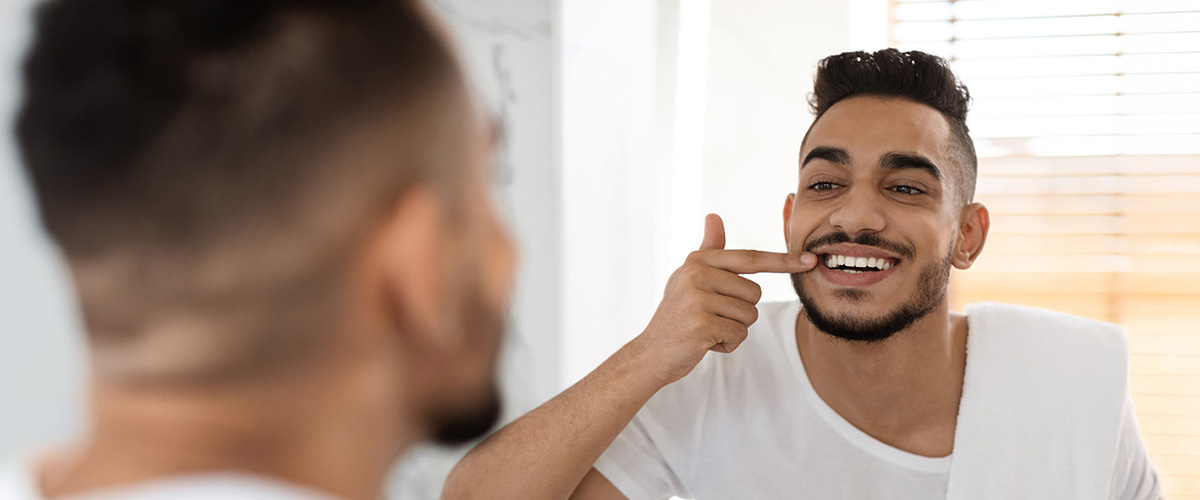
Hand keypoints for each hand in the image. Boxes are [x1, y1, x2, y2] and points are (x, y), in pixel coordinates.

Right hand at [636, 214, 816, 385]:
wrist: (651, 353)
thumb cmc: (676, 314)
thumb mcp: (689, 278)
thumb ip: (708, 250)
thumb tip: (714, 215)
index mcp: (698, 261)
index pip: (750, 259)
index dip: (783, 261)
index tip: (810, 260)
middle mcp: (697, 274)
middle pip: (755, 293)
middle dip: (741, 312)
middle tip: (711, 317)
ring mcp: (698, 299)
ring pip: (749, 316)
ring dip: (733, 329)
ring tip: (707, 329)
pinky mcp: (702, 324)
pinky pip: (739, 335)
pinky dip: (727, 344)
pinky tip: (705, 342)